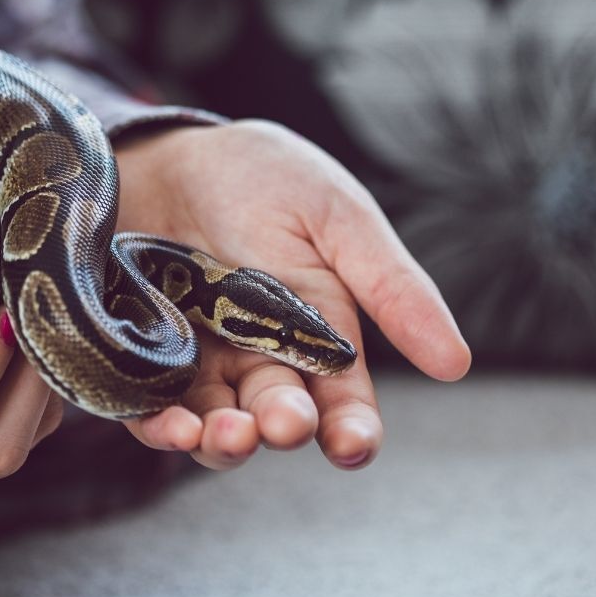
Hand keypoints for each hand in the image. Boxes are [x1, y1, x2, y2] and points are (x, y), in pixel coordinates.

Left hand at [113, 120, 470, 470]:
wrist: (169, 151)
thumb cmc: (263, 179)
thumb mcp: (337, 219)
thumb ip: (391, 288)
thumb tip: (455, 362)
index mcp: (319, 336)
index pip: (344, 402)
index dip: (351, 431)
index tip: (351, 444)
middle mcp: (261, 361)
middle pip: (278, 417)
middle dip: (283, 425)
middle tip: (282, 421)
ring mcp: (199, 364)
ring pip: (216, 427)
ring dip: (223, 441)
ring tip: (225, 432)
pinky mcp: (140, 359)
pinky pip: (146, 408)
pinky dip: (159, 426)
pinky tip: (171, 427)